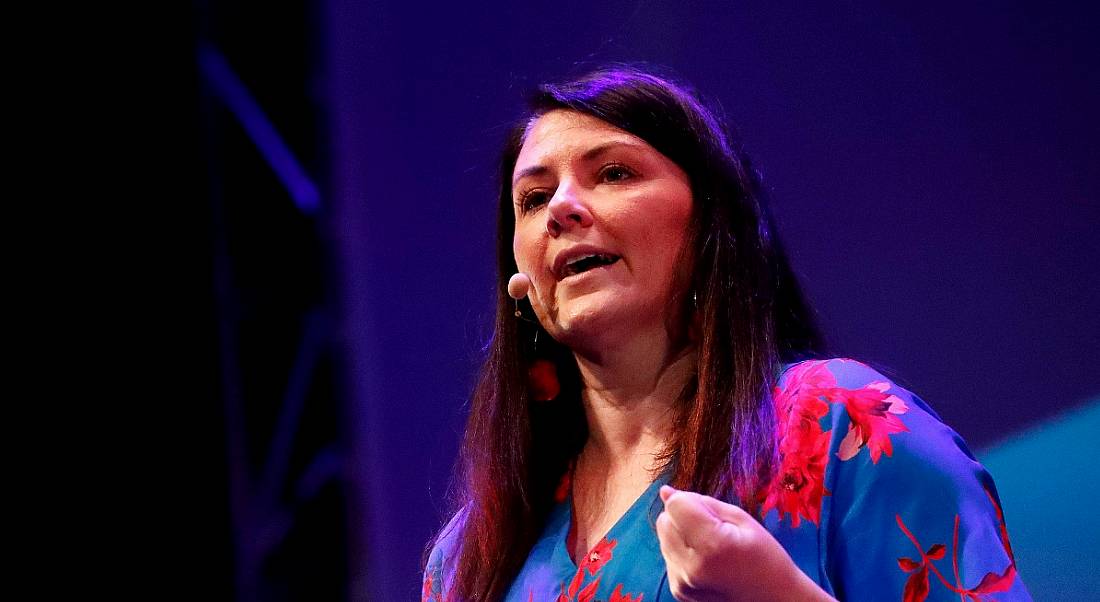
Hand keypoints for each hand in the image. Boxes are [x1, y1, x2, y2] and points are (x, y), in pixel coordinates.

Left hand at [656, 486, 834, 601]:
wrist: (775, 601)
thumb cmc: (765, 558)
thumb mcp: (742, 520)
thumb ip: (702, 503)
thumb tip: (666, 492)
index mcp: (711, 545)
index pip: (675, 506)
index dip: (690, 501)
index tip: (711, 513)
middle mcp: (690, 567)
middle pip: (664, 521)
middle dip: (683, 517)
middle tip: (713, 528)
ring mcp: (682, 582)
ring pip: (664, 538)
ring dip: (681, 535)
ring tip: (711, 546)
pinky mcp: (679, 591)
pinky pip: (669, 557)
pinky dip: (683, 553)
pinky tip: (706, 561)